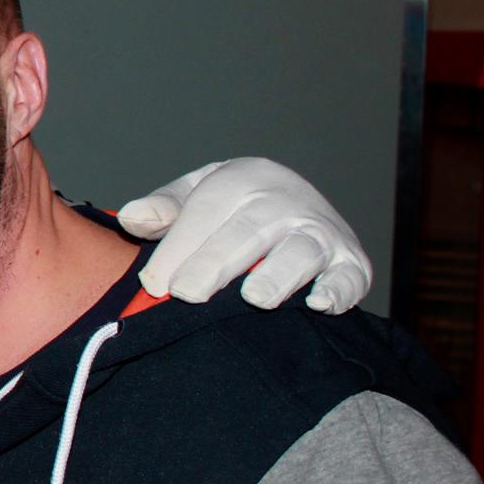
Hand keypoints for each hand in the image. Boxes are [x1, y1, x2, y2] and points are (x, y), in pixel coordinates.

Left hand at [118, 158, 371, 313]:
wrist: (299, 201)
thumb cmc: (233, 206)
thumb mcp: (197, 194)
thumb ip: (165, 208)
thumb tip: (131, 218)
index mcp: (243, 180)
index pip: (205, 213)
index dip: (177, 247)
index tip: (154, 281)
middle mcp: (285, 201)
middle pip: (248, 233)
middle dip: (215, 263)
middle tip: (186, 293)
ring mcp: (321, 231)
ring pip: (301, 252)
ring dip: (279, 275)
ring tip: (255, 297)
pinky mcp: (352, 262)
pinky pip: (351, 276)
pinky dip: (339, 289)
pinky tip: (320, 303)